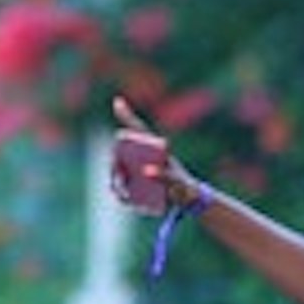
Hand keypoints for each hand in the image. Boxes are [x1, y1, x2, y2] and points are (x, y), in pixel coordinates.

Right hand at [105, 96, 191, 216]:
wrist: (186, 201)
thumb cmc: (184, 187)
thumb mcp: (176, 182)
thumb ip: (163, 176)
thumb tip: (146, 171)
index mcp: (154, 149)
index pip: (138, 130)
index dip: (126, 115)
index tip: (117, 101)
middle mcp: (142, 157)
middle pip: (121, 155)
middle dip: (117, 165)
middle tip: (121, 175)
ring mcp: (136, 171)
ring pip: (118, 172)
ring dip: (118, 182)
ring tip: (127, 194)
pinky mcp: (134, 186)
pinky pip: (120, 188)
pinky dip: (121, 194)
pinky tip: (127, 199)